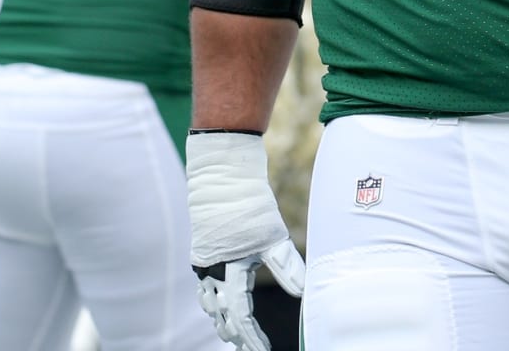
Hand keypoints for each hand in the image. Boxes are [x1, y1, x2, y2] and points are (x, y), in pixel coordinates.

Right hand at [187, 131, 305, 350]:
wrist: (222, 175)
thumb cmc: (249, 205)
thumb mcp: (272, 236)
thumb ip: (287, 267)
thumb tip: (304, 293)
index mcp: (227, 272)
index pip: (240, 317)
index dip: (251, 338)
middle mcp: (209, 271)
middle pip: (221, 315)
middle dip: (235, 333)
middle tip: (249, 346)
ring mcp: (203, 261)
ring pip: (208, 302)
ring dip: (221, 319)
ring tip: (232, 332)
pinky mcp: (203, 250)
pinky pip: (205, 285)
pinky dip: (213, 299)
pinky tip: (221, 300)